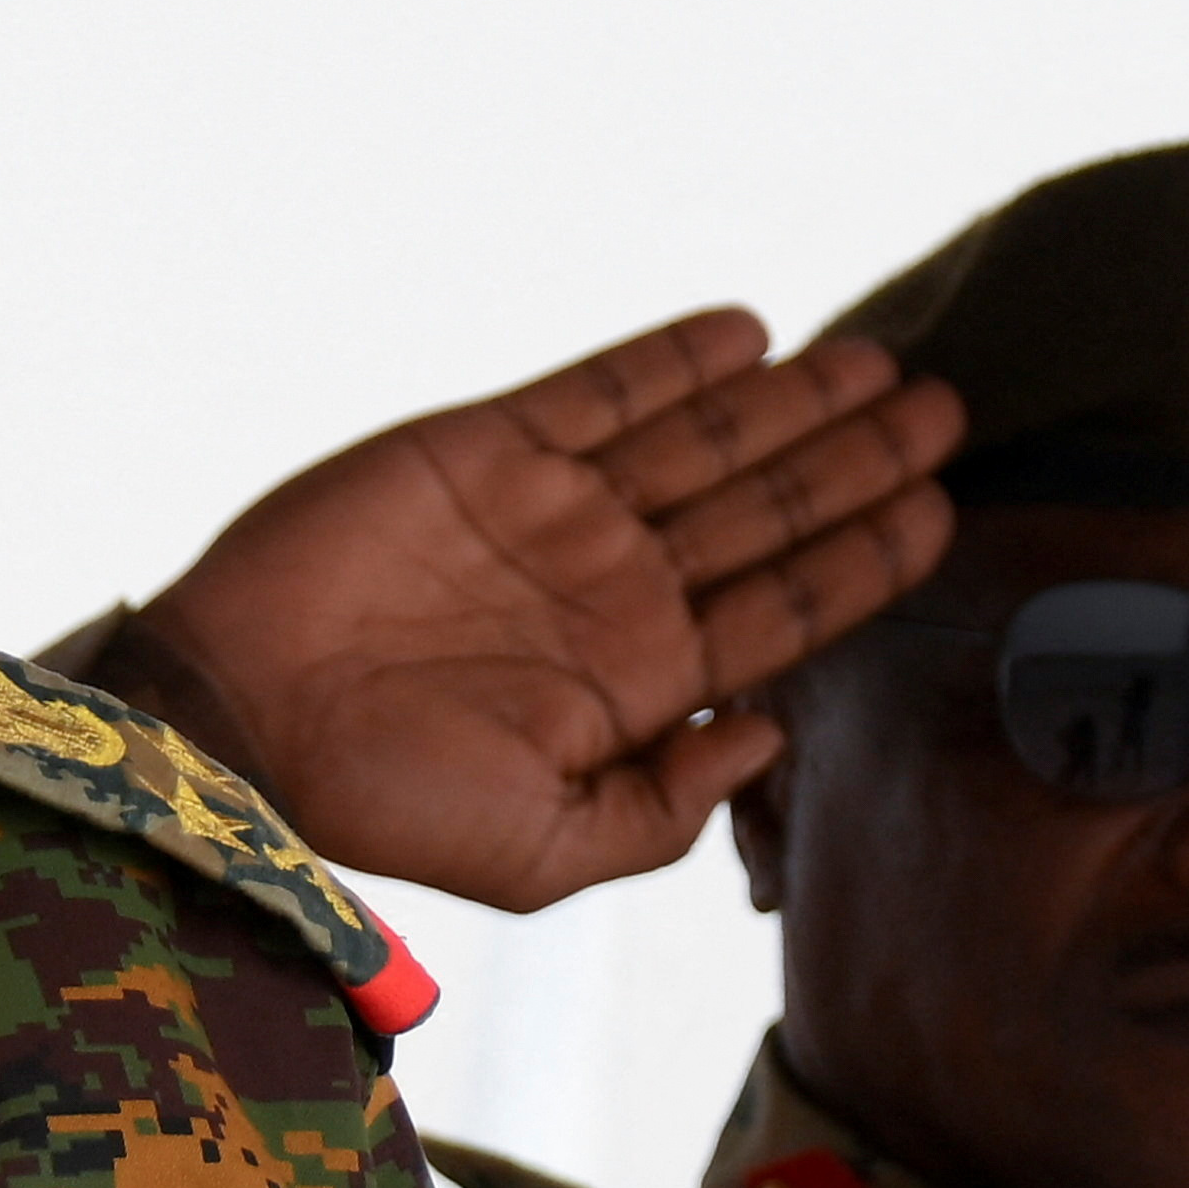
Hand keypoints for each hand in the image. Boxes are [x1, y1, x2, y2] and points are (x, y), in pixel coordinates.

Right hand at [118, 312, 962, 913]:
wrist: (238, 721)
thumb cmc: (379, 804)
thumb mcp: (543, 854)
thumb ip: (664, 810)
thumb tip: (771, 732)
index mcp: (634, 678)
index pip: (783, 608)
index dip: (865, 559)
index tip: (943, 511)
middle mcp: (606, 585)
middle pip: (765, 511)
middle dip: (859, 461)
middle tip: (950, 412)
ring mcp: (549, 512)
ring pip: (704, 442)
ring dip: (794, 402)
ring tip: (881, 365)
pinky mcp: (482, 449)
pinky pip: (599, 391)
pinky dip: (673, 360)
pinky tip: (749, 333)